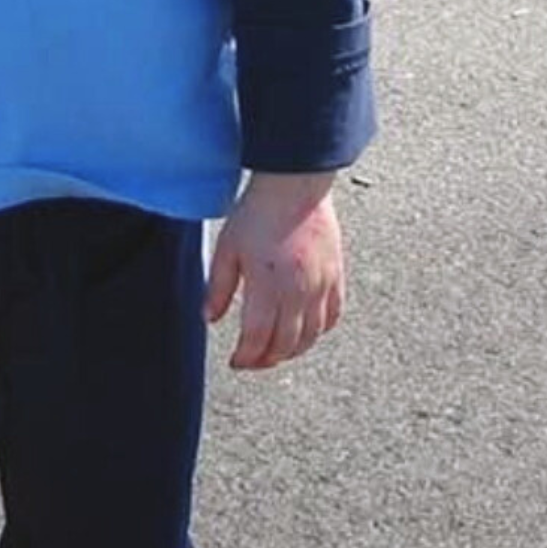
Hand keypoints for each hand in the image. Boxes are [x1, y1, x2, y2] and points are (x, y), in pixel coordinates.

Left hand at [204, 171, 343, 370]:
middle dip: (267, 359)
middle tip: (253, 360)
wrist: (294, 185)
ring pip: (312, 336)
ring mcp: (321, 285)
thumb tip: (210, 318)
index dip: (246, 357)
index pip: (258, 338)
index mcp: (268, 285)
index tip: (236, 362)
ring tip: (276, 352)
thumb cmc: (258, 212)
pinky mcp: (336, 275)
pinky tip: (306, 332)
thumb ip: (219, 287)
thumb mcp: (227, 248)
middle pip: (286, 343)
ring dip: (293, 350)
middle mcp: (299, 290)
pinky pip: (333, 315)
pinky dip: (320, 332)